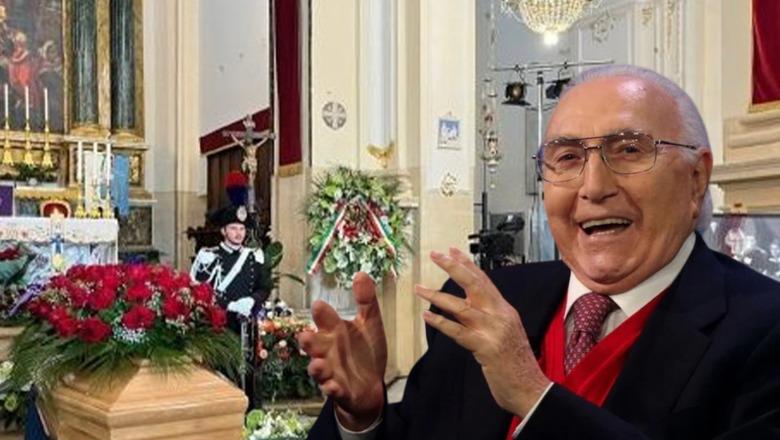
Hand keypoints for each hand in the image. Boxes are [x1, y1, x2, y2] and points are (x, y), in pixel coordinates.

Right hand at [298, 272, 386, 429]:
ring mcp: (331, 372)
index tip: (319, 305)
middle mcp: (328, 351)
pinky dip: (331, 388)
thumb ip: (366, 301)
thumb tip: (361, 273)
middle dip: (309, 342)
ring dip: (317, 367)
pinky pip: (332, 390)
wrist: (371, 385)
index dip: (322, 315)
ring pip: (318, 369)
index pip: (325, 321)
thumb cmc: (365, 352)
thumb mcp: (370, 324)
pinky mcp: (339, 390)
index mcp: (334, 332)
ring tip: (318, 364)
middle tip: (306, 337)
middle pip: (314, 345)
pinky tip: (332, 386)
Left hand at [415, 248, 550, 416]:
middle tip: (436, 255)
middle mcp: (501, 316)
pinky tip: (427, 316)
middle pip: (474, 284)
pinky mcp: (485, 348)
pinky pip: (458, 332)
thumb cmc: (517, 365)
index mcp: (506, 311)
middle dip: (454, 267)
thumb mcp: (507, 333)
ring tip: (419, 289)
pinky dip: (441, 322)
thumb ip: (491, 319)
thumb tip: (470, 307)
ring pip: (462, 306)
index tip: (452, 251)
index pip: (485, 280)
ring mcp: (493, 331)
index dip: (467, 264)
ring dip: (438, 296)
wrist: (532, 390)